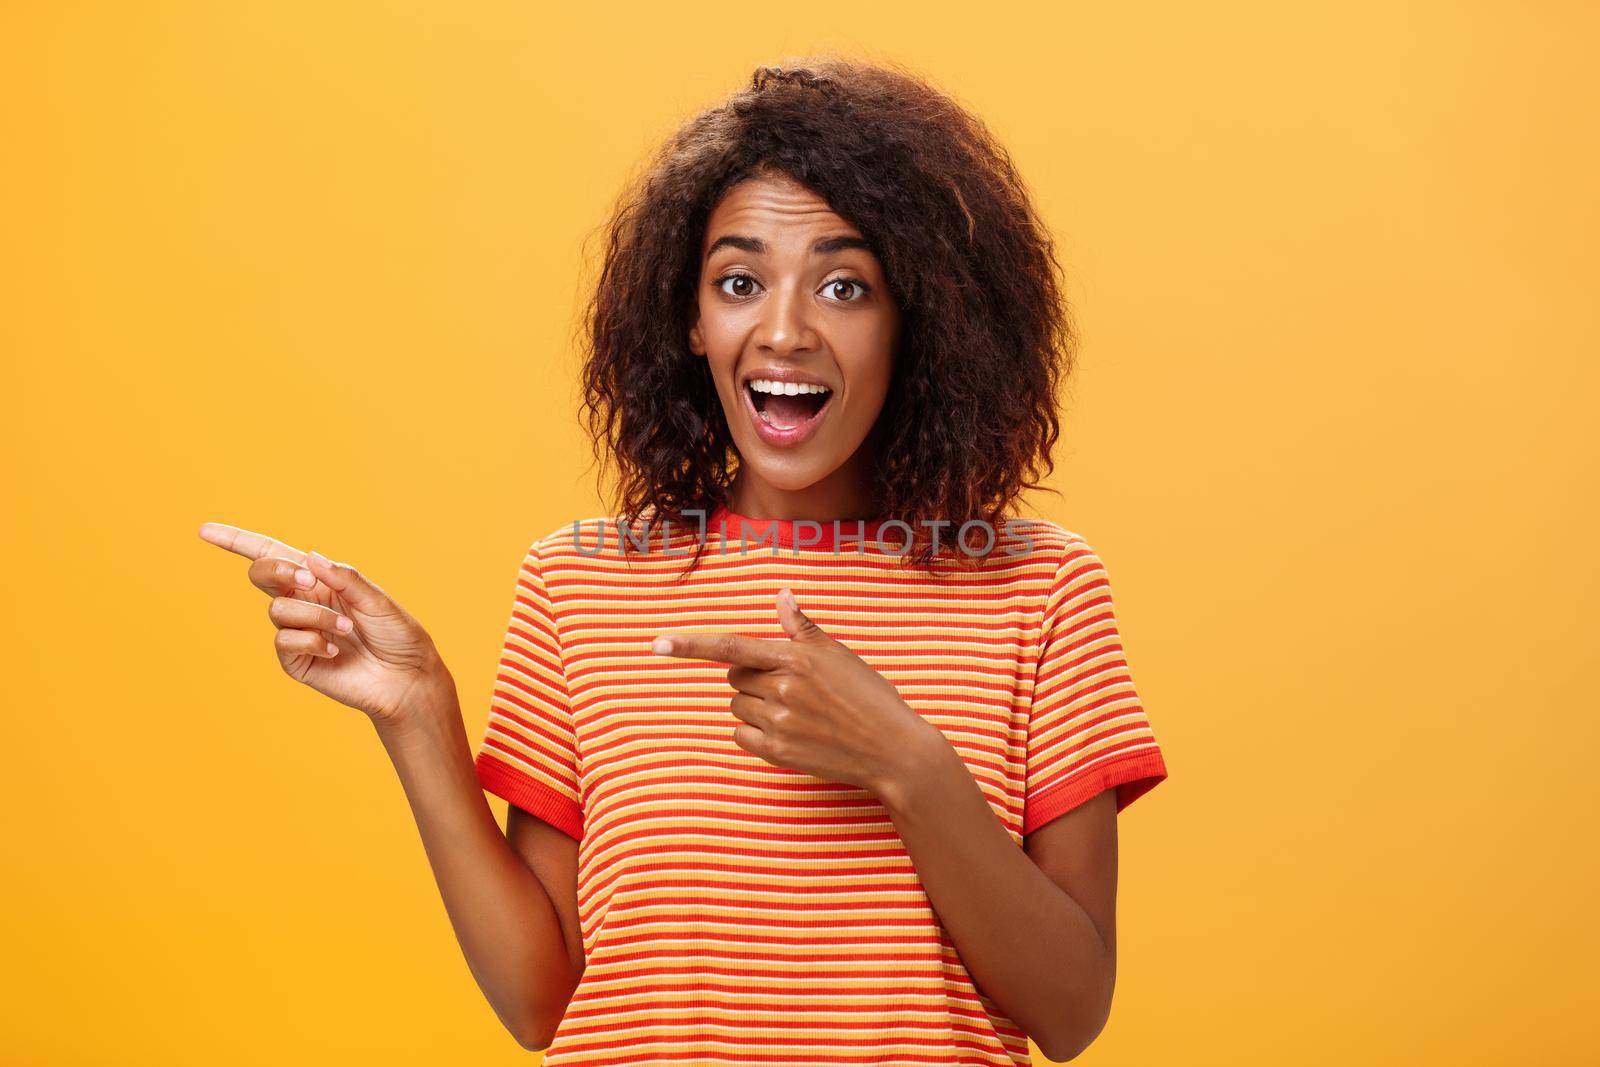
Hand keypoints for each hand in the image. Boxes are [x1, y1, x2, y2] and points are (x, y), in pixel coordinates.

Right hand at [198, 522, 451, 726]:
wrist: (406, 678)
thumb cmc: (397, 635)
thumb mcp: (376, 599)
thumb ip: (344, 578)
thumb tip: (309, 558)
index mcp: (320, 580)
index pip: (272, 555)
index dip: (237, 542)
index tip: (205, 530)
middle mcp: (304, 602)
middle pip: (262, 574)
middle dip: (276, 570)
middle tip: (304, 579)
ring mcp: (297, 632)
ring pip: (278, 609)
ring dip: (315, 615)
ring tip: (346, 630)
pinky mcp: (296, 661)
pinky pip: (285, 641)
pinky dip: (311, 641)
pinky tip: (335, 652)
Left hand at [650, 587, 944, 798]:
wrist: (893, 749)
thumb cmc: (870, 696)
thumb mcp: (840, 655)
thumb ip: (803, 628)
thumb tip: (781, 596)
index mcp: (797, 658)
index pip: (731, 645)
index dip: (691, 644)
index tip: (657, 643)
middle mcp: (784, 689)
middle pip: (734, 676)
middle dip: (751, 676)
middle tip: (788, 685)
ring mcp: (780, 723)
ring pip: (737, 706)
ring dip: (754, 705)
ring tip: (795, 711)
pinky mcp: (778, 753)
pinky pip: (741, 735)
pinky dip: (753, 732)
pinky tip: (787, 732)